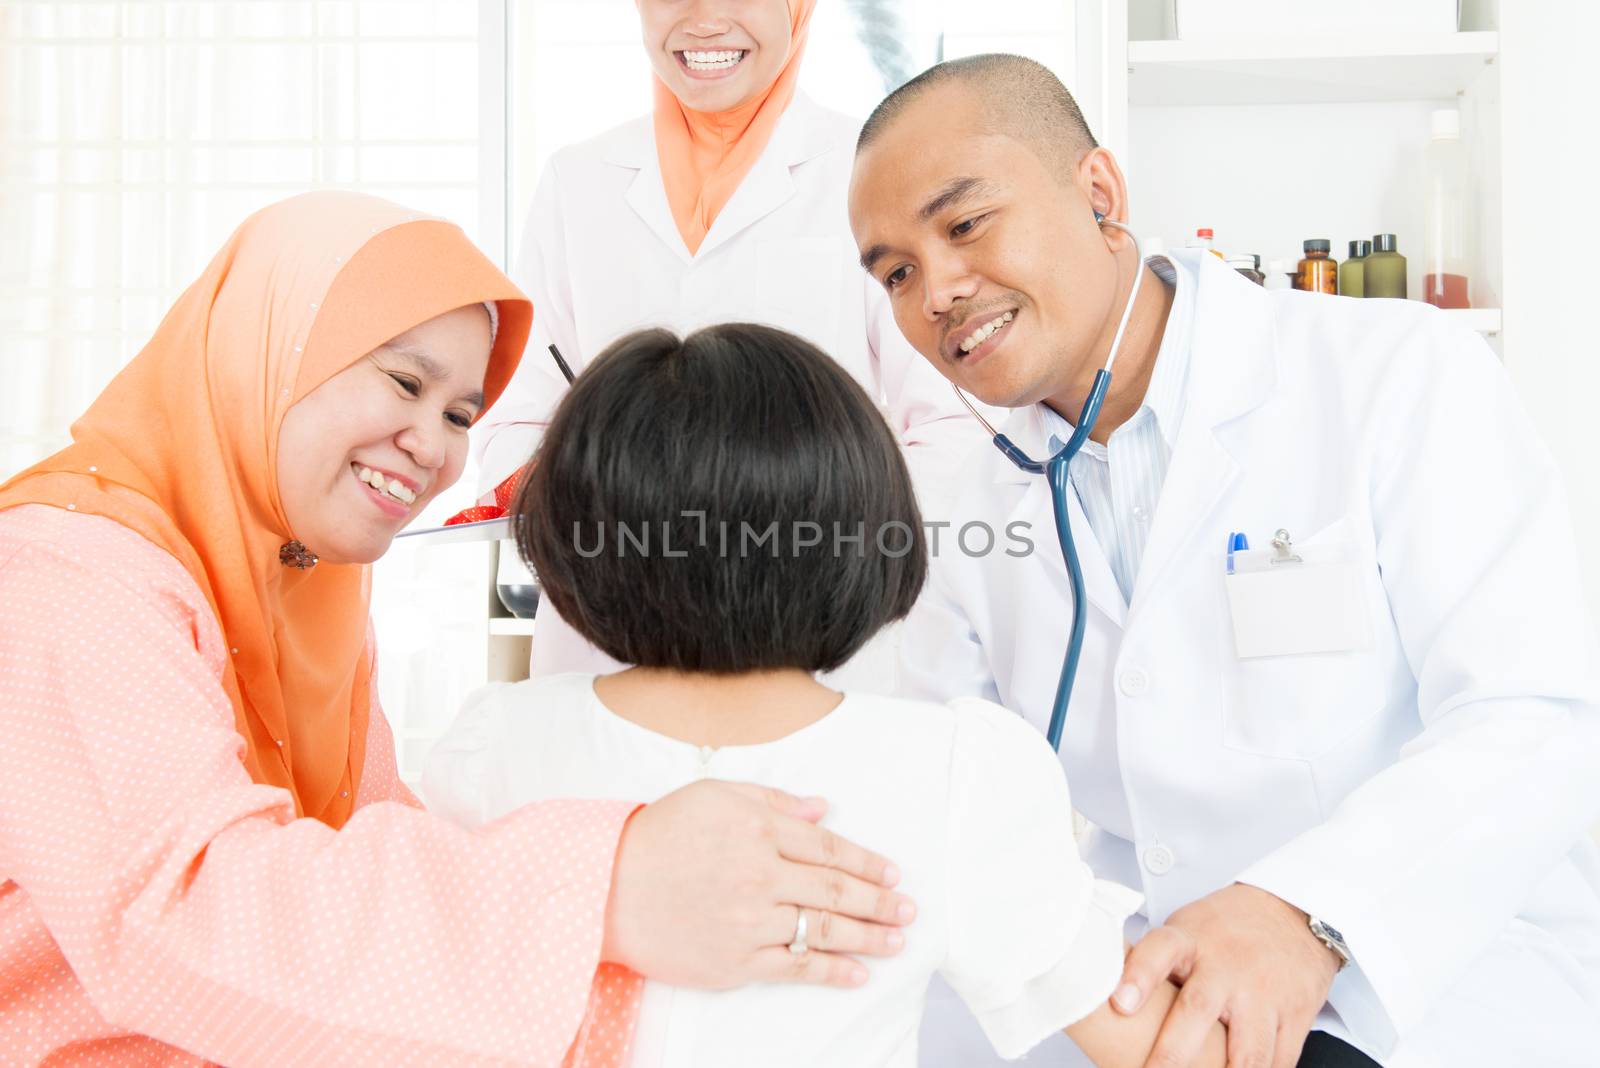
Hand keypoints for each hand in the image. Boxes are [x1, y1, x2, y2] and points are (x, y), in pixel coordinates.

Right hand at [602, 780, 914, 989]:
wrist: (605, 888)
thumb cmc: (659, 834)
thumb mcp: (715, 795)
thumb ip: (773, 799)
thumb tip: (823, 808)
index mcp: (758, 829)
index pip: (828, 847)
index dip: (866, 862)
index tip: (892, 874)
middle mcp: (760, 874)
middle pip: (835, 890)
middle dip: (879, 902)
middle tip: (908, 911)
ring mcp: (750, 921)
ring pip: (823, 930)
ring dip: (868, 938)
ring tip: (896, 941)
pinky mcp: (736, 961)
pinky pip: (795, 967)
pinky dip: (831, 972)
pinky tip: (857, 974)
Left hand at [1113, 883, 1340, 1067]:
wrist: (1294, 912)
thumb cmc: (1223, 929)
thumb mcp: (1185, 928)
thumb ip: (1154, 963)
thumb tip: (1105, 1001)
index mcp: (1191, 939)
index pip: (1160, 950)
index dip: (1139, 975)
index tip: (1119, 1004)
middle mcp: (1226, 965)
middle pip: (1198, 1009)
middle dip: (1173, 1052)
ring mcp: (1264, 992)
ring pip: (1247, 1051)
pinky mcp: (1296, 1015)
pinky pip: (1278, 1060)